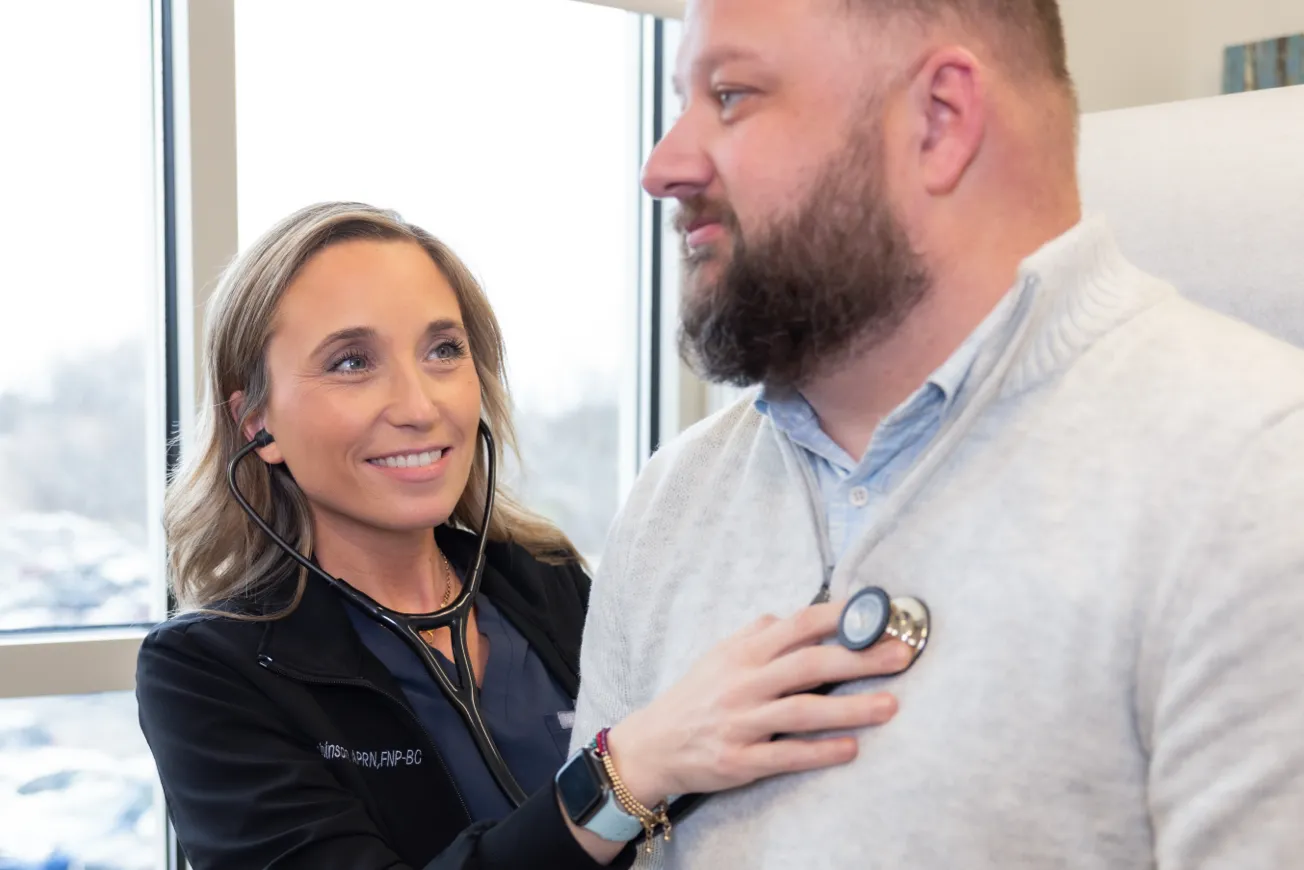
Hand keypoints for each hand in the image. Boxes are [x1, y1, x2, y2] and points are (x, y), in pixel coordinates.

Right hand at [606, 601, 909, 805]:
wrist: (652, 744)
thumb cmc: (695, 697)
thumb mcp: (719, 655)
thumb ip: (757, 635)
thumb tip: (792, 616)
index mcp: (743, 653)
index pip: (797, 625)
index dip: (840, 617)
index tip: (879, 614)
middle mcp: (743, 683)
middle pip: (808, 665)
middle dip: (859, 659)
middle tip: (902, 656)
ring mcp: (741, 723)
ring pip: (802, 712)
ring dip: (850, 709)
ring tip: (890, 706)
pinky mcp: (739, 760)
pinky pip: (785, 755)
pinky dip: (819, 752)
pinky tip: (851, 749)